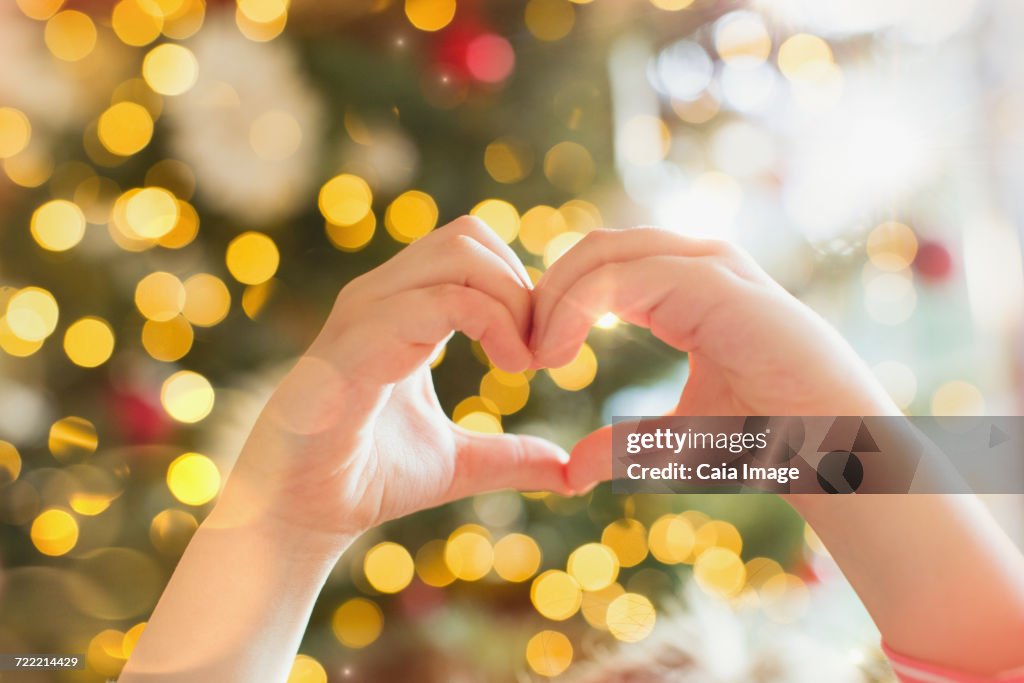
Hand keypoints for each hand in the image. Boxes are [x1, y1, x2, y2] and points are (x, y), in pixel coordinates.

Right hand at [213, 217, 570, 549]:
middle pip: (469, 235)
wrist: (299, 515)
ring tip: (525, 362)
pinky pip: (436, 302)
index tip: (543, 352)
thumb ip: (511, 458)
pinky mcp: (356, 346)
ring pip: (459, 253)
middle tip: (540, 352)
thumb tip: (570, 471)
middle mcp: (380, 298)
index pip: (471, 248)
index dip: (520, 287)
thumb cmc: (367, 478)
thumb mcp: (459, 463)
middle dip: (522, 285)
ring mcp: (365, 315)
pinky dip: (491, 323)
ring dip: (512, 300)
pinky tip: (509, 367)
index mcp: (401, 310)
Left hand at [530, 228, 899, 492]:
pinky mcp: (717, 283)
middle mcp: (696, 264)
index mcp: (685, 288)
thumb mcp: (677, 438)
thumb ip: (626, 443)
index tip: (530, 358)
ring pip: (603, 252)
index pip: (599, 266)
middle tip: (522, 352)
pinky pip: (628, 275)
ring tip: (537, 355)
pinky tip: (559, 353)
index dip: (555, 304)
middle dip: (546, 293)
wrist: (833, 450)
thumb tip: (571, 469)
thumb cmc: (768, 440)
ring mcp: (710, 266)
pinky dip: (581, 306)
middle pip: (593, 248)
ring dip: (557, 298)